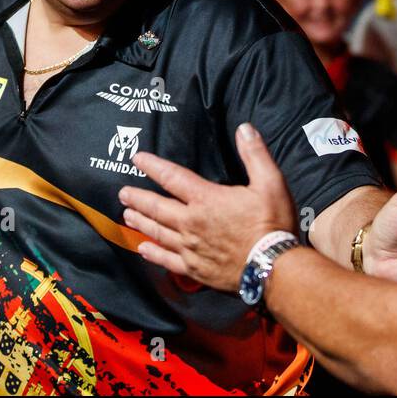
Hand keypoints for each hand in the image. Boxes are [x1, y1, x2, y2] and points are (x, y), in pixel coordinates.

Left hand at [120, 123, 296, 292]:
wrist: (273, 267)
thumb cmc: (272, 224)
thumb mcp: (270, 182)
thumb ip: (255, 154)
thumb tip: (244, 128)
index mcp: (206, 199)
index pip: (173, 178)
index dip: (153, 166)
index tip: (137, 159)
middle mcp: (191, 223)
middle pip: (157, 207)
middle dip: (138, 198)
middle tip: (123, 193)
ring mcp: (190, 248)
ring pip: (158, 232)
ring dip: (141, 222)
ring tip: (127, 215)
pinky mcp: (194, 269)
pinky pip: (167, 261)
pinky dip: (153, 254)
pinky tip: (143, 249)